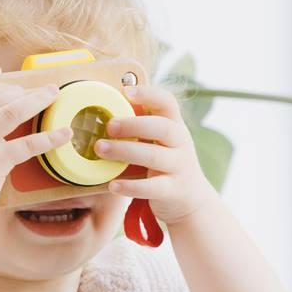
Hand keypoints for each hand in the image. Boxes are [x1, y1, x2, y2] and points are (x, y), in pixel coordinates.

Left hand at [93, 84, 217, 224]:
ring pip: (154, 156)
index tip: (126, 91)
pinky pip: (152, 187)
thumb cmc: (165, 164)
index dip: (149, 94)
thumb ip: (140, 128)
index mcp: (175, 126)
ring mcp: (179, 167)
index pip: (167, 103)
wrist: (191, 200)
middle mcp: (181, 143)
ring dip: (125, 151)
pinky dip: (131, 186)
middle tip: (108, 126)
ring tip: (100, 149)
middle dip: (133, 125)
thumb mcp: (159, 142)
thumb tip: (105, 110)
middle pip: (161, 127)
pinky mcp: (174, 190)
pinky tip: (112, 185)